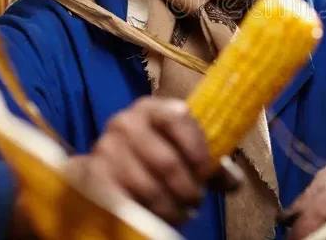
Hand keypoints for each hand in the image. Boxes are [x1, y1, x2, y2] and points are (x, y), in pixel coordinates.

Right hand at [64, 96, 242, 223]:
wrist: (105, 168)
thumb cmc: (155, 155)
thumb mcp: (184, 151)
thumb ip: (210, 162)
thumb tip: (233, 181)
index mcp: (151, 108)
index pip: (178, 117)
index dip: (197, 147)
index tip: (204, 172)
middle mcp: (125, 123)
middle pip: (166, 161)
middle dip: (187, 189)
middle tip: (195, 201)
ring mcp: (105, 149)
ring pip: (149, 188)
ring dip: (171, 207)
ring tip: (181, 213)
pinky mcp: (93, 177)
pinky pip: (127, 202)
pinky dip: (147, 215)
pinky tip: (158, 218)